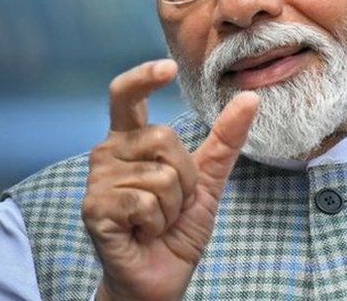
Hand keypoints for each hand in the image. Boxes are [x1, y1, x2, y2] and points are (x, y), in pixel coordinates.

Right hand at [82, 59, 258, 300]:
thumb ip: (224, 139)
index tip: (167, 68)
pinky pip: (145, 202)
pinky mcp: (95, 208)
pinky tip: (142, 232)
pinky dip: (156, 223)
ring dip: (172, 206)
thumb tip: (251, 98)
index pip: (127, 95)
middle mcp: (108, 153)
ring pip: (160, 175)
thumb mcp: (208, 180)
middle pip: (163, 139)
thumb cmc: (176, 228)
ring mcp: (98, 180)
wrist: (161, 277)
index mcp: (131, 140)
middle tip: (171, 203)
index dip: (144, 77)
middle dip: (185, 178)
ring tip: (156, 221)